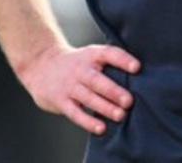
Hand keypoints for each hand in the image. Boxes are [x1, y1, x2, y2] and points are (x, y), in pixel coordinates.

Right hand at [16, 43, 140, 134]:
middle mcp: (80, 69)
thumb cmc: (77, 63)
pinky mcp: (61, 101)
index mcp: (92, 55)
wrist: (41, 64)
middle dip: (114, 91)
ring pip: (88, 98)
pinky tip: (101, 128)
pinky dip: (88, 121)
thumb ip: (110, 63)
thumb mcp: (91, 55)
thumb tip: (140, 75)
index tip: (137, 68)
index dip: (123, 60)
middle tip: (129, 101)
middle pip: (98, 80)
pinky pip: (75, 113)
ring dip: (105, 107)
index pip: (109, 54)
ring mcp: (70, 86)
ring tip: (120, 115)